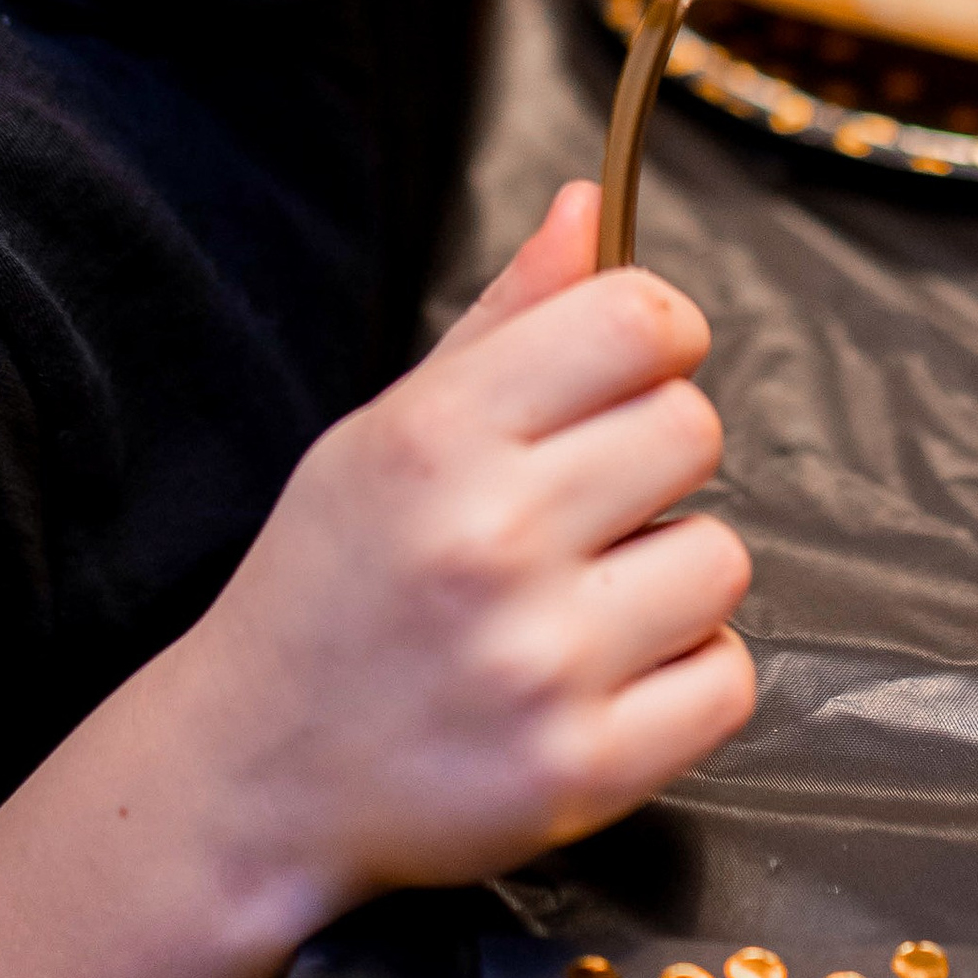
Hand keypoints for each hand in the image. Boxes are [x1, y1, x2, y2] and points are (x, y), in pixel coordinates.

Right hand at [171, 184, 753, 920]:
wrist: (251, 775)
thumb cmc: (331, 584)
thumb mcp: (388, 431)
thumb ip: (506, 319)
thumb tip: (589, 202)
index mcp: (436, 437)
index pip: (637, 320)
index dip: (654, 339)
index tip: (624, 377)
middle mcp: (490, 541)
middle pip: (694, 429)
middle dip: (653, 460)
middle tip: (581, 509)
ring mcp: (540, 663)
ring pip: (722, 558)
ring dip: (670, 576)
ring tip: (582, 603)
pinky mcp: (584, 771)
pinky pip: (727, 679)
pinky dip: (683, 678)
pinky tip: (602, 679)